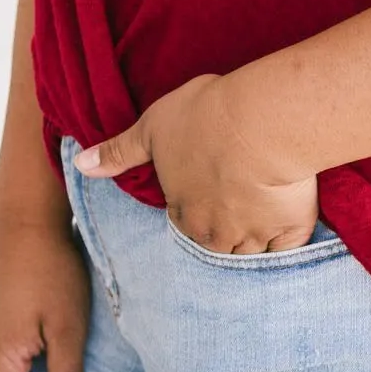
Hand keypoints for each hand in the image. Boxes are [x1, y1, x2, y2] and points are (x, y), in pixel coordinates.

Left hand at [75, 73, 318, 253]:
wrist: (259, 121)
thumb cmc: (204, 117)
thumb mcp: (151, 127)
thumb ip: (117, 151)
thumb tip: (79, 163)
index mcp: (183, 213)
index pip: (183, 225)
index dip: (194, 209)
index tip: (206, 194)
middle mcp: (215, 235)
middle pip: (216, 247)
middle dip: (222, 236)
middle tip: (234, 212)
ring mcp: (254, 235)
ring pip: (250, 254)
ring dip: (254, 243)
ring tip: (262, 223)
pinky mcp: (291, 228)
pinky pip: (289, 250)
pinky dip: (289, 245)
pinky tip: (290, 230)